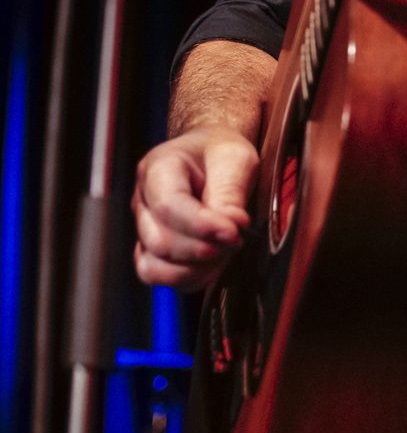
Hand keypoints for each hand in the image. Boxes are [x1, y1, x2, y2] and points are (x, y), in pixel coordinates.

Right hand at [132, 126, 258, 291]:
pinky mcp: (153, 249)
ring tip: (225, 252)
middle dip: (203, 250)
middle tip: (236, 239)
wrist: (214, 156)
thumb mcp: (236, 158)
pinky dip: (189, 279)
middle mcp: (144, 200)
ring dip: (195, 269)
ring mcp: (145, 227)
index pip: (168, 205)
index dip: (201, 226)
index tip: (234, 231)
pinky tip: (214, 265)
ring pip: (154, 266)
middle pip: (159, 241)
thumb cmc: (221, 153)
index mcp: (159, 167)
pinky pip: (159, 277)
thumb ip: (230, 192)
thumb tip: (231, 226)